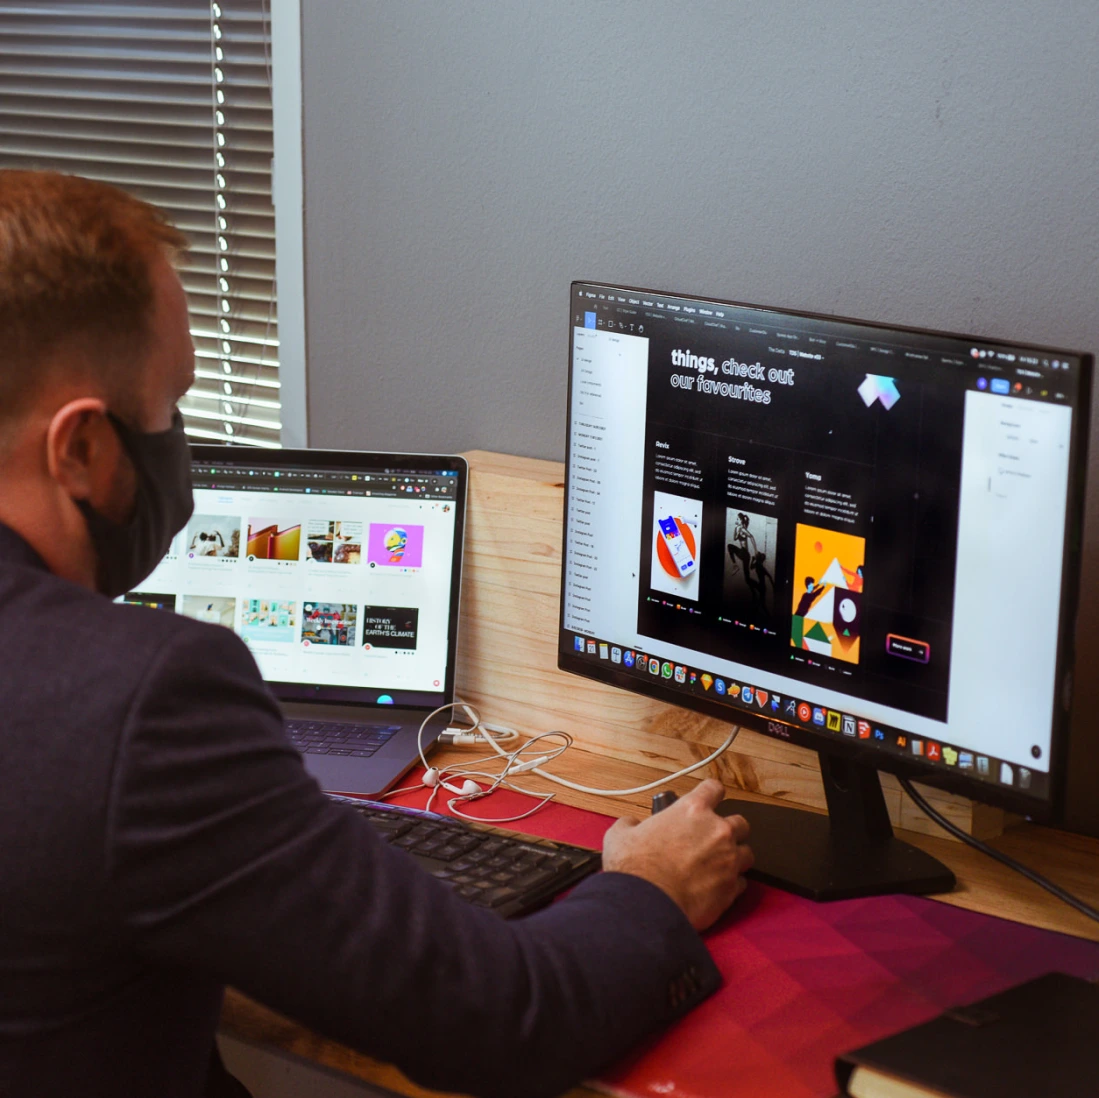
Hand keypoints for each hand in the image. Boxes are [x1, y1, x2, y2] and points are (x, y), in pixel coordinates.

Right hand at [602, 778, 752, 931]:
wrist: (646, 904)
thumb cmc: (635, 868)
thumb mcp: (620, 835)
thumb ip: (630, 824)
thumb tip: (631, 826)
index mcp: (692, 810)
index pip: (714, 788)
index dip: (712, 793)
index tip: (711, 798)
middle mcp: (716, 831)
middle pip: (741, 822)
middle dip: (730, 830)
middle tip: (714, 839)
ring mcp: (728, 860)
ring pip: (747, 853)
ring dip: (735, 857)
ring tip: (719, 865)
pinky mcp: (731, 889)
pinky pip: (742, 882)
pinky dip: (732, 884)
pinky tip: (717, 887)